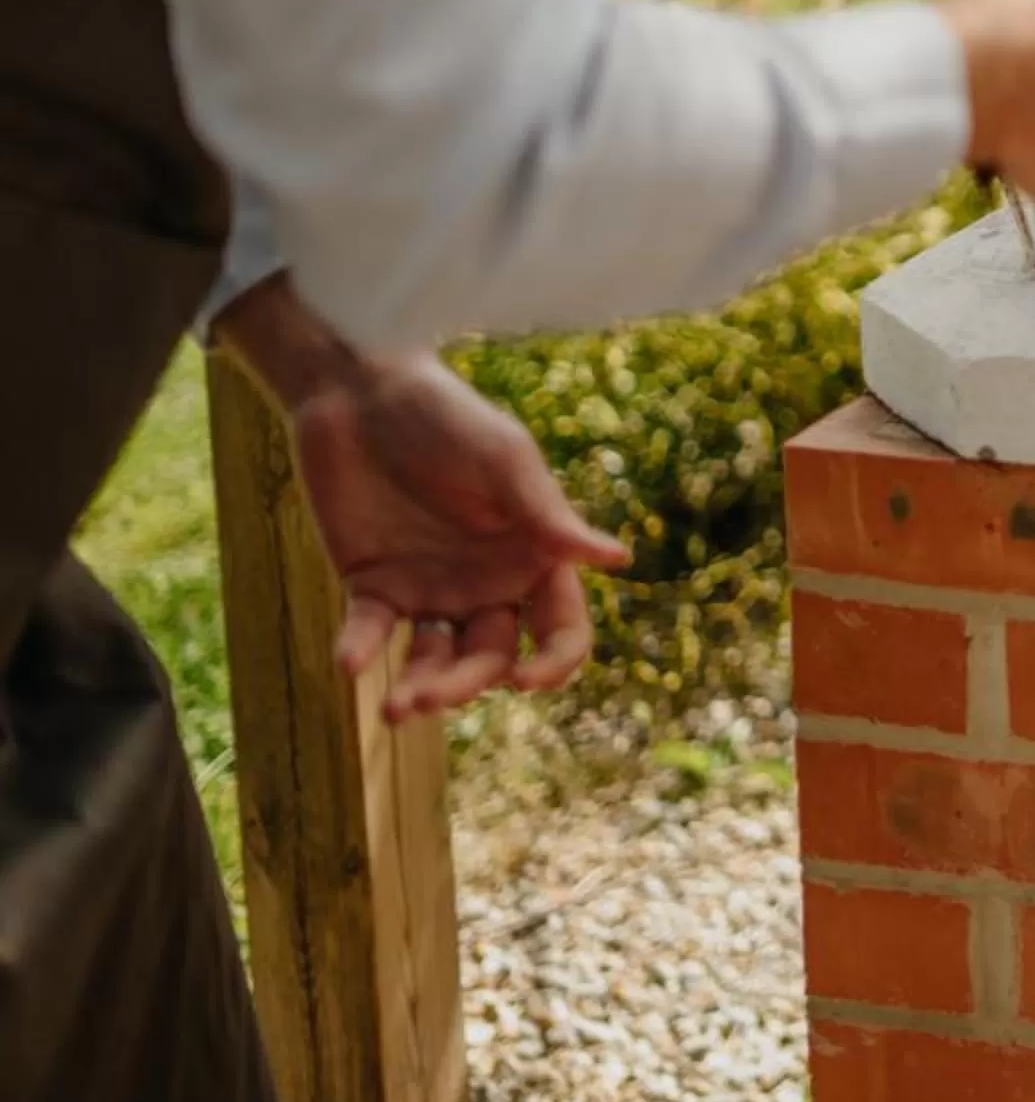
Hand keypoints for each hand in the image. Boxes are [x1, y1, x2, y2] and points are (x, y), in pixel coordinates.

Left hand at [293, 353, 630, 721]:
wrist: (359, 394)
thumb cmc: (447, 417)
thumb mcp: (503, 460)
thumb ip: (548, 516)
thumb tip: (618, 560)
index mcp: (534, 557)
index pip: (561, 628)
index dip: (553, 663)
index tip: (526, 682)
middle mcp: (488, 582)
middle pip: (492, 657)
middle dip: (466, 684)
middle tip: (429, 698)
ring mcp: (430, 588)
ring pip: (435, 659)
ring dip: (420, 687)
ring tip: (395, 707)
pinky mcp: (373, 585)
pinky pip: (371, 631)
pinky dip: (360, 650)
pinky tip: (350, 662)